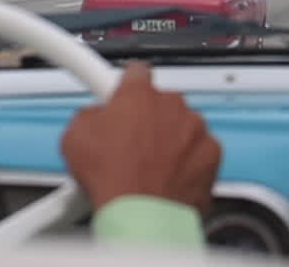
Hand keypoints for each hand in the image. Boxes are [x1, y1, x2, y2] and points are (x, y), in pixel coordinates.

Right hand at [61, 61, 221, 211]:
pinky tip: (169, 177)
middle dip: (148, 118)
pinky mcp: (213, 154)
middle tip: (131, 144)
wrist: (142, 216)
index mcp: (139, 93)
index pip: (136, 73)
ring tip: (149, 166)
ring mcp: (196, 128)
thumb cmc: (113, 180)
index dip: (128, 86)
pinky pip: (201, 151)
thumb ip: (90, 115)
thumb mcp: (75, 137)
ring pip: (183, 126)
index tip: (124, 95)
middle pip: (162, 102)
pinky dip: (190, 162)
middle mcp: (173, 104)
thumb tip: (93, 118)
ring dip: (169, 140)